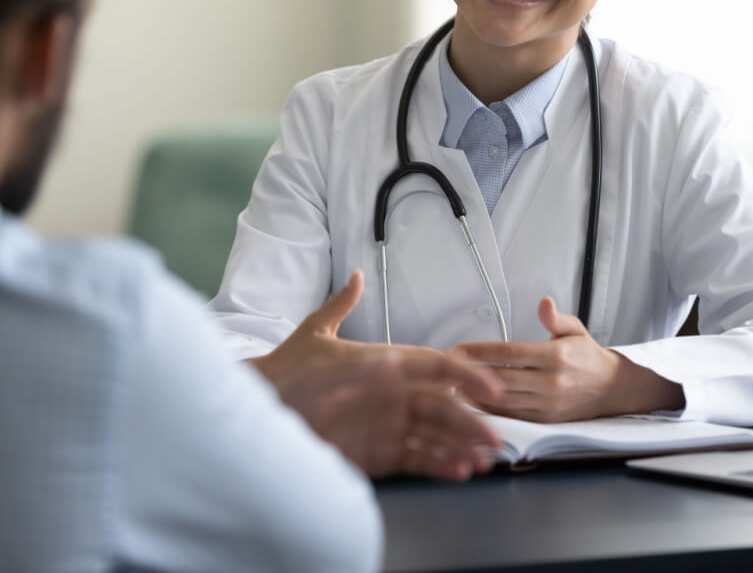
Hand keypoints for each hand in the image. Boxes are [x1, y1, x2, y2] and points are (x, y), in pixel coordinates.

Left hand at [252, 271, 503, 479]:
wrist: (257, 415)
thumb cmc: (286, 374)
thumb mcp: (311, 337)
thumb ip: (339, 315)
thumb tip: (360, 282)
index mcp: (386, 364)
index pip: (433, 367)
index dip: (465, 375)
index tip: (490, 389)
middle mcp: (393, 395)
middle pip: (442, 407)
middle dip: (470, 421)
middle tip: (495, 438)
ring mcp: (387, 425)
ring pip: (436, 435)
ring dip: (462, 446)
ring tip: (483, 461)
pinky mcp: (378, 454)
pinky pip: (417, 459)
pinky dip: (440, 464)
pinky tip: (459, 470)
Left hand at [452, 297, 684, 422]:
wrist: (613, 389)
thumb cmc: (587, 355)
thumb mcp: (576, 330)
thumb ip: (556, 318)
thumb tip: (543, 302)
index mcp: (557, 356)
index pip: (511, 353)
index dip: (481, 352)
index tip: (458, 350)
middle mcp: (551, 382)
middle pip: (502, 379)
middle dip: (470, 374)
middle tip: (445, 369)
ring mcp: (548, 405)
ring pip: (503, 401)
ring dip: (474, 395)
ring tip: (449, 387)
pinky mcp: (546, 421)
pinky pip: (512, 417)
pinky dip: (489, 411)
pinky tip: (470, 404)